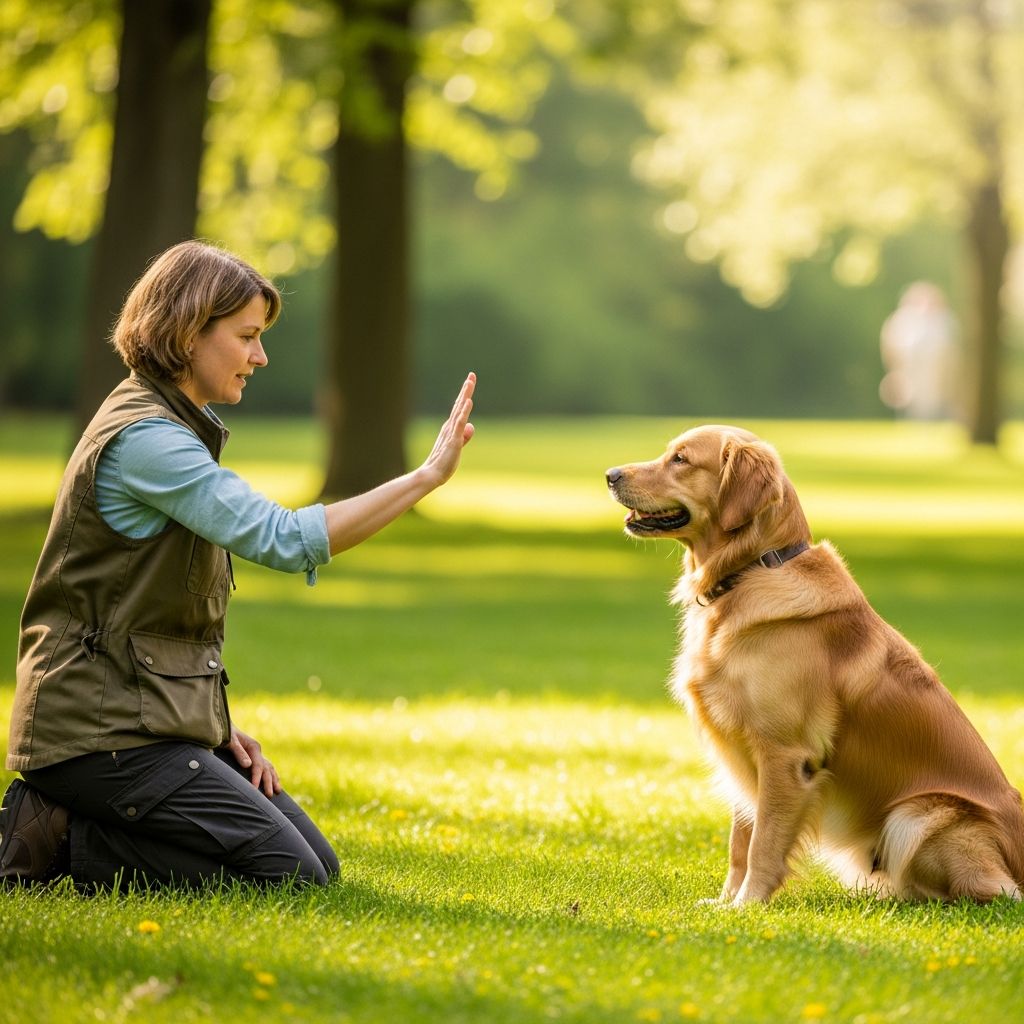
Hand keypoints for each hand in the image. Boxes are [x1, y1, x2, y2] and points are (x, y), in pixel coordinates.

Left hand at [224, 725, 280, 797]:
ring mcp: (256, 753)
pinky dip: (271, 774)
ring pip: (269, 768)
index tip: (254, 790)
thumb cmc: (224, 734)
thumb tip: (248, 765)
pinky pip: (265, 767)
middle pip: (266, 768)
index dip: (256, 778)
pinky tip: (275, 781)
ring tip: (278, 791)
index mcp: (253, 747)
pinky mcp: (253, 756)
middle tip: (269, 795)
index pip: (258, 766)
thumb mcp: (229, 741)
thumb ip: (239, 752)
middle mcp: (257, 750)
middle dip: (268, 782)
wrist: (221, 726)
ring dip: (273, 779)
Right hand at [420, 372, 475, 486]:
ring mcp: (451, 432)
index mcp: (451, 428)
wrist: (432, 475)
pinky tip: (468, 402)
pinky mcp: (453, 440)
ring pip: (459, 410)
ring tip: (470, 382)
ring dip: (465, 395)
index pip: (459, 408)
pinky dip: (464, 412)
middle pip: (460, 404)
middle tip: (472, 375)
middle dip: (466, 389)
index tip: (470, 381)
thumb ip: (465, 436)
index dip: (465, 395)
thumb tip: (472, 425)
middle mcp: (450, 426)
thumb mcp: (458, 446)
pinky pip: (459, 424)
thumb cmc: (444, 463)